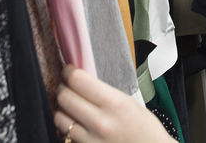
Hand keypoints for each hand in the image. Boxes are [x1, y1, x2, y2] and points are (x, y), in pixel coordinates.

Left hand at [54, 65, 172, 142]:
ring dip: (62, 109)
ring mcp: (91, 140)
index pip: (78, 81)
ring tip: (69, 106)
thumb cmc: (145, 129)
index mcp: (114, 103)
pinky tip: (74, 123)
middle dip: (62, 88)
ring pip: (59, 118)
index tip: (69, 71)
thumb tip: (82, 80)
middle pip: (65, 97)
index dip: (69, 72)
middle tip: (66, 86)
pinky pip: (65, 135)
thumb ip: (104, 92)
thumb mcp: (128, 102)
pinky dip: (66, 127)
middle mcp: (100, 122)